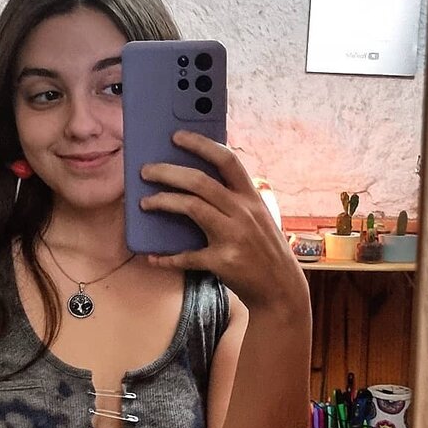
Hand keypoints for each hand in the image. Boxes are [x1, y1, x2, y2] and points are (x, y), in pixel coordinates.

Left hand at [138, 130, 308, 314]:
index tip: (177, 136)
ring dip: (163, 202)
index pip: (227, 160)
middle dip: (168, 171)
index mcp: (252, 198)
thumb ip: (235, 201)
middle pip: (200, 181)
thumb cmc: (263, 251)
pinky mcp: (223, 262)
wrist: (281, 290)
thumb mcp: (258, 219)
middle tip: (146, 170)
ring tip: (145, 203)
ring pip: (192, 207)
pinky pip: (187, 256)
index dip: (201, 144)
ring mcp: (234, 236)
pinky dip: (167, 258)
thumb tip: (196, 185)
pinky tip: (153, 257)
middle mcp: (244, 212)